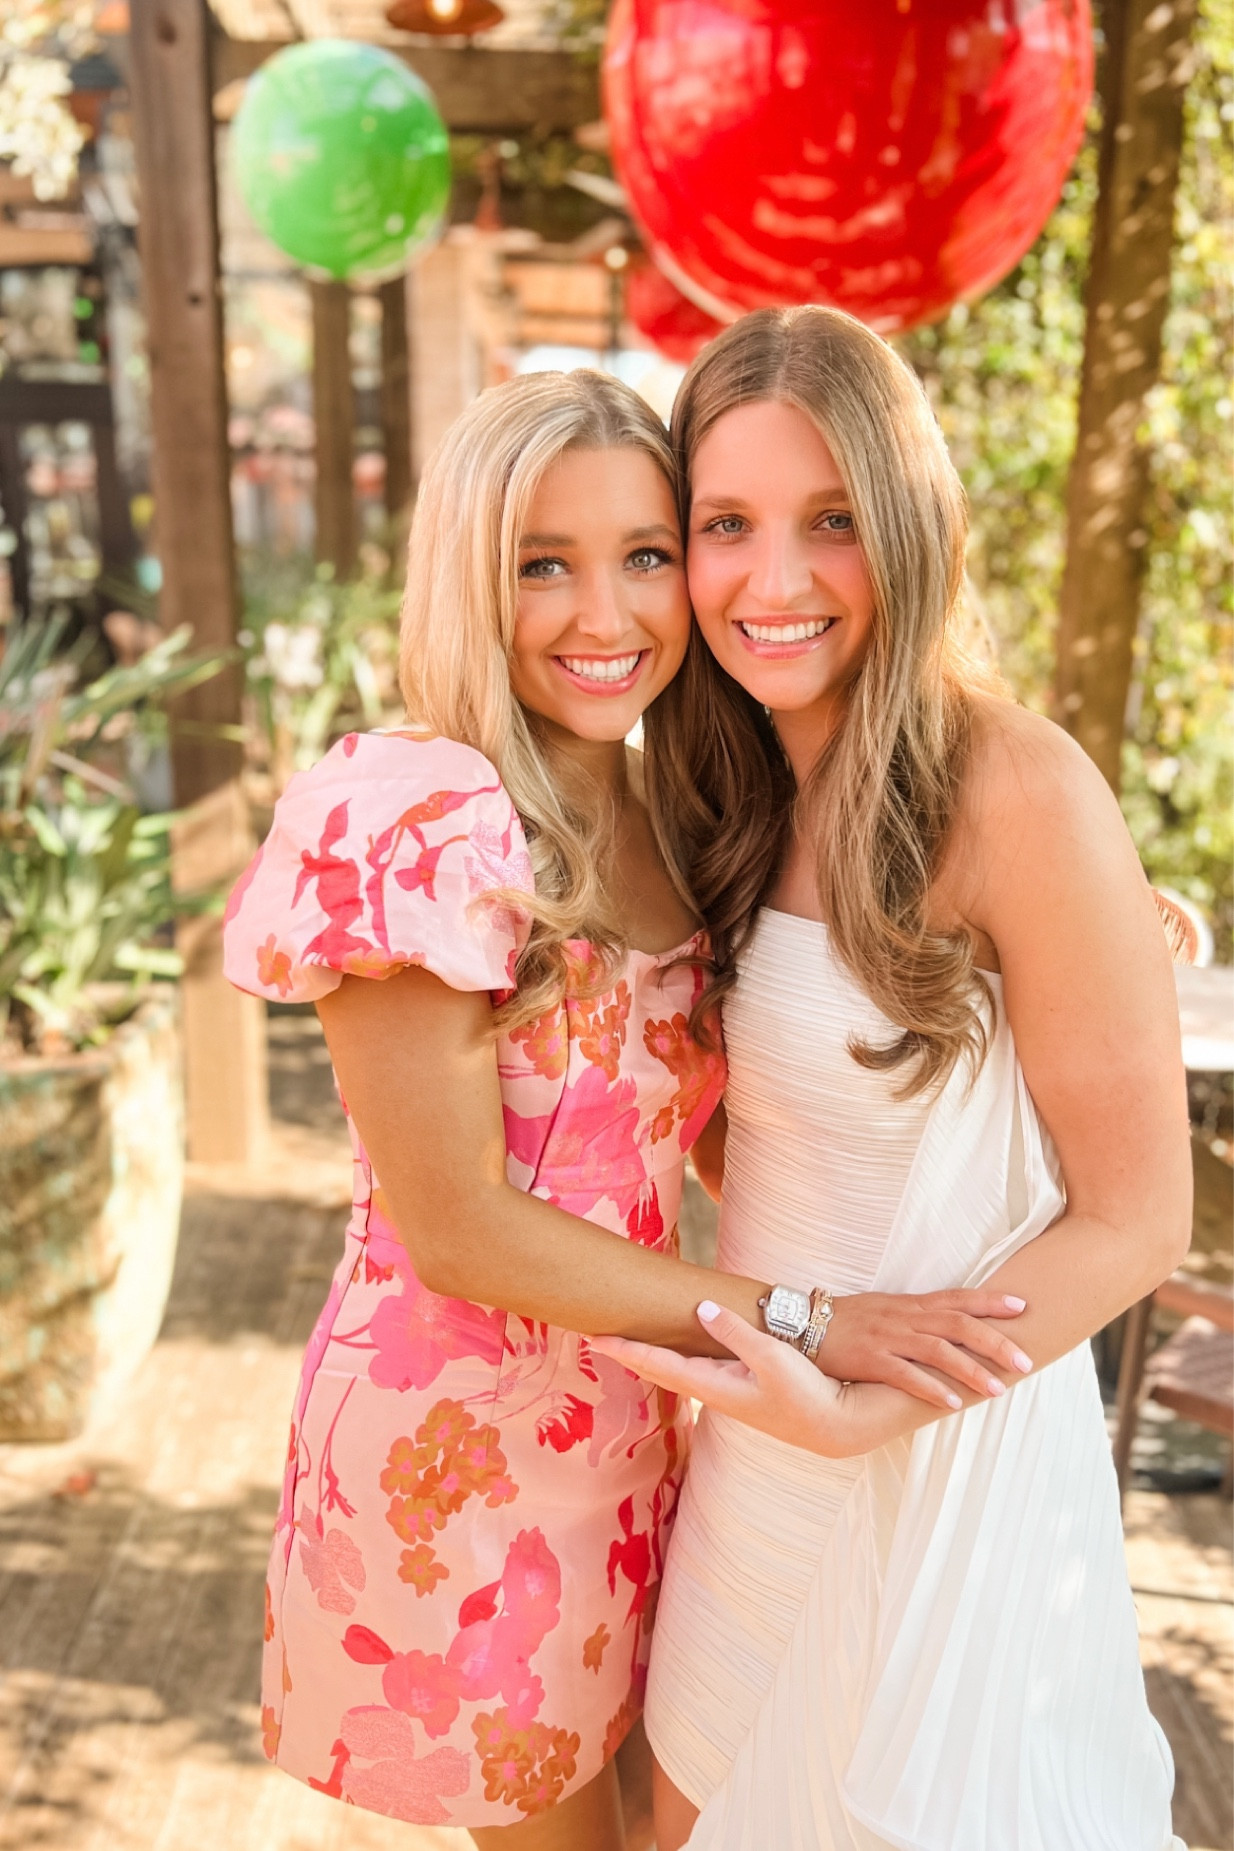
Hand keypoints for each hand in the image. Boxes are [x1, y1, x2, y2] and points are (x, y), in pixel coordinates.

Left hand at [590, 1301, 884, 1459]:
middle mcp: (714, 1392)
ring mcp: (727, 1393)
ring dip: (649, 1358)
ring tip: (626, 1342)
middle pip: (659, 1371)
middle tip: (597, 1336)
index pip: (658, 1364)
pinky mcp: (742, 1389)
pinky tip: (676, 1352)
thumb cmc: (806, 1392)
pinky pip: (696, 1371)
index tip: (595, 1337)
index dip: (626, 1349)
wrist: (836, 1426)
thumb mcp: (771, 1356)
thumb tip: (699, 1308)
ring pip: (676, 1372)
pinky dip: (675, 1360)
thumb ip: (734, 1332)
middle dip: (629, 1354)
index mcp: (713, 1386)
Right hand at [821, 1289, 1032, 1408]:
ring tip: (998, 1389)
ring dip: (971, 1370)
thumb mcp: (885, 1310)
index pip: (958, 1298)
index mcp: (909, 1305)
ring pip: (939, 1350)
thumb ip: (917, 1317)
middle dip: (995, 1342)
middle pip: (958, 1324)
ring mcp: (887, 1338)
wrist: (801, 1325)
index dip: (991, 1301)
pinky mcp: (869, 1359)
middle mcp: (903, 1318)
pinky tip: (952, 1404)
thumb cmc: (845, 1321)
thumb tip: (951, 1326)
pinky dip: (931, 1388)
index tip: (1023, 1306)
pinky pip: (905, 1374)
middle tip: (1025, 1360)